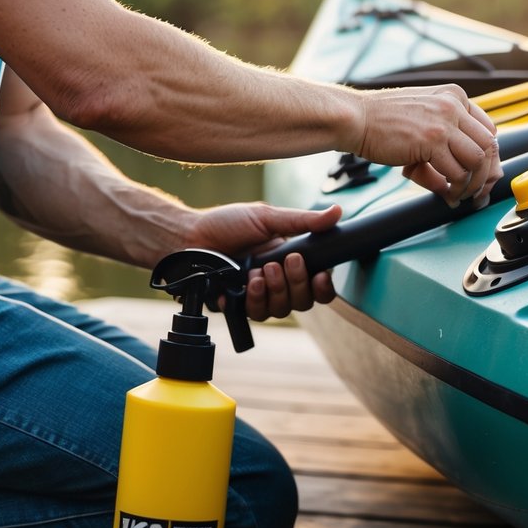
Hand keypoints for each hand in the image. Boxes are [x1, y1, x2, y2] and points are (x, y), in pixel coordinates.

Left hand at [183, 202, 340, 320]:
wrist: (189, 237)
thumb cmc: (226, 224)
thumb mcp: (267, 218)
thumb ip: (303, 221)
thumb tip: (337, 212)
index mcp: (290, 261)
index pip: (318, 284)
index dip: (323, 286)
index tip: (320, 275)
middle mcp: (278, 283)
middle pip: (304, 301)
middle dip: (296, 282)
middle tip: (284, 262)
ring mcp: (259, 296)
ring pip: (282, 310)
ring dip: (275, 290)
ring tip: (259, 271)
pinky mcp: (240, 307)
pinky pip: (257, 315)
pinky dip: (255, 298)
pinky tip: (248, 283)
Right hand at [354, 85, 501, 207]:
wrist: (355, 118)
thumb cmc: (381, 121)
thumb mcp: (422, 119)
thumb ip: (445, 138)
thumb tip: (462, 176)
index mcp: (454, 95)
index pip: (488, 129)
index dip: (488, 157)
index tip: (483, 175)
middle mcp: (453, 105)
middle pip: (489, 145)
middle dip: (486, 174)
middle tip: (478, 192)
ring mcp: (444, 121)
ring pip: (477, 160)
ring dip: (471, 184)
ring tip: (459, 195)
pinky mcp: (432, 140)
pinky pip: (457, 172)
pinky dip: (454, 189)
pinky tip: (446, 194)